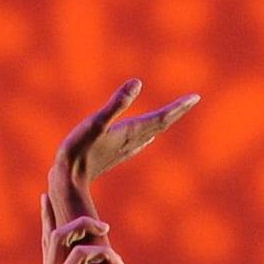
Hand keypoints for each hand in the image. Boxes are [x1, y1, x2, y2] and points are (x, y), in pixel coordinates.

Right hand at [47, 76, 195, 203]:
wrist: (68, 180)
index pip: (161, 118)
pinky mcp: (114, 153)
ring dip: (164, 122)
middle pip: (160, 124)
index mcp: (131, 131)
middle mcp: (132, 140)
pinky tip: (148, 137)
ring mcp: (124, 148)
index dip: (179, 107)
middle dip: (177, 111)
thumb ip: (116, 103)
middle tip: (192, 100)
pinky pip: (137, 142)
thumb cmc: (79, 149)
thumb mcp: (96, 122)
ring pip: (150, 132)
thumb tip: (137, 82)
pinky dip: (147, 135)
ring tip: (174, 113)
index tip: (195, 98)